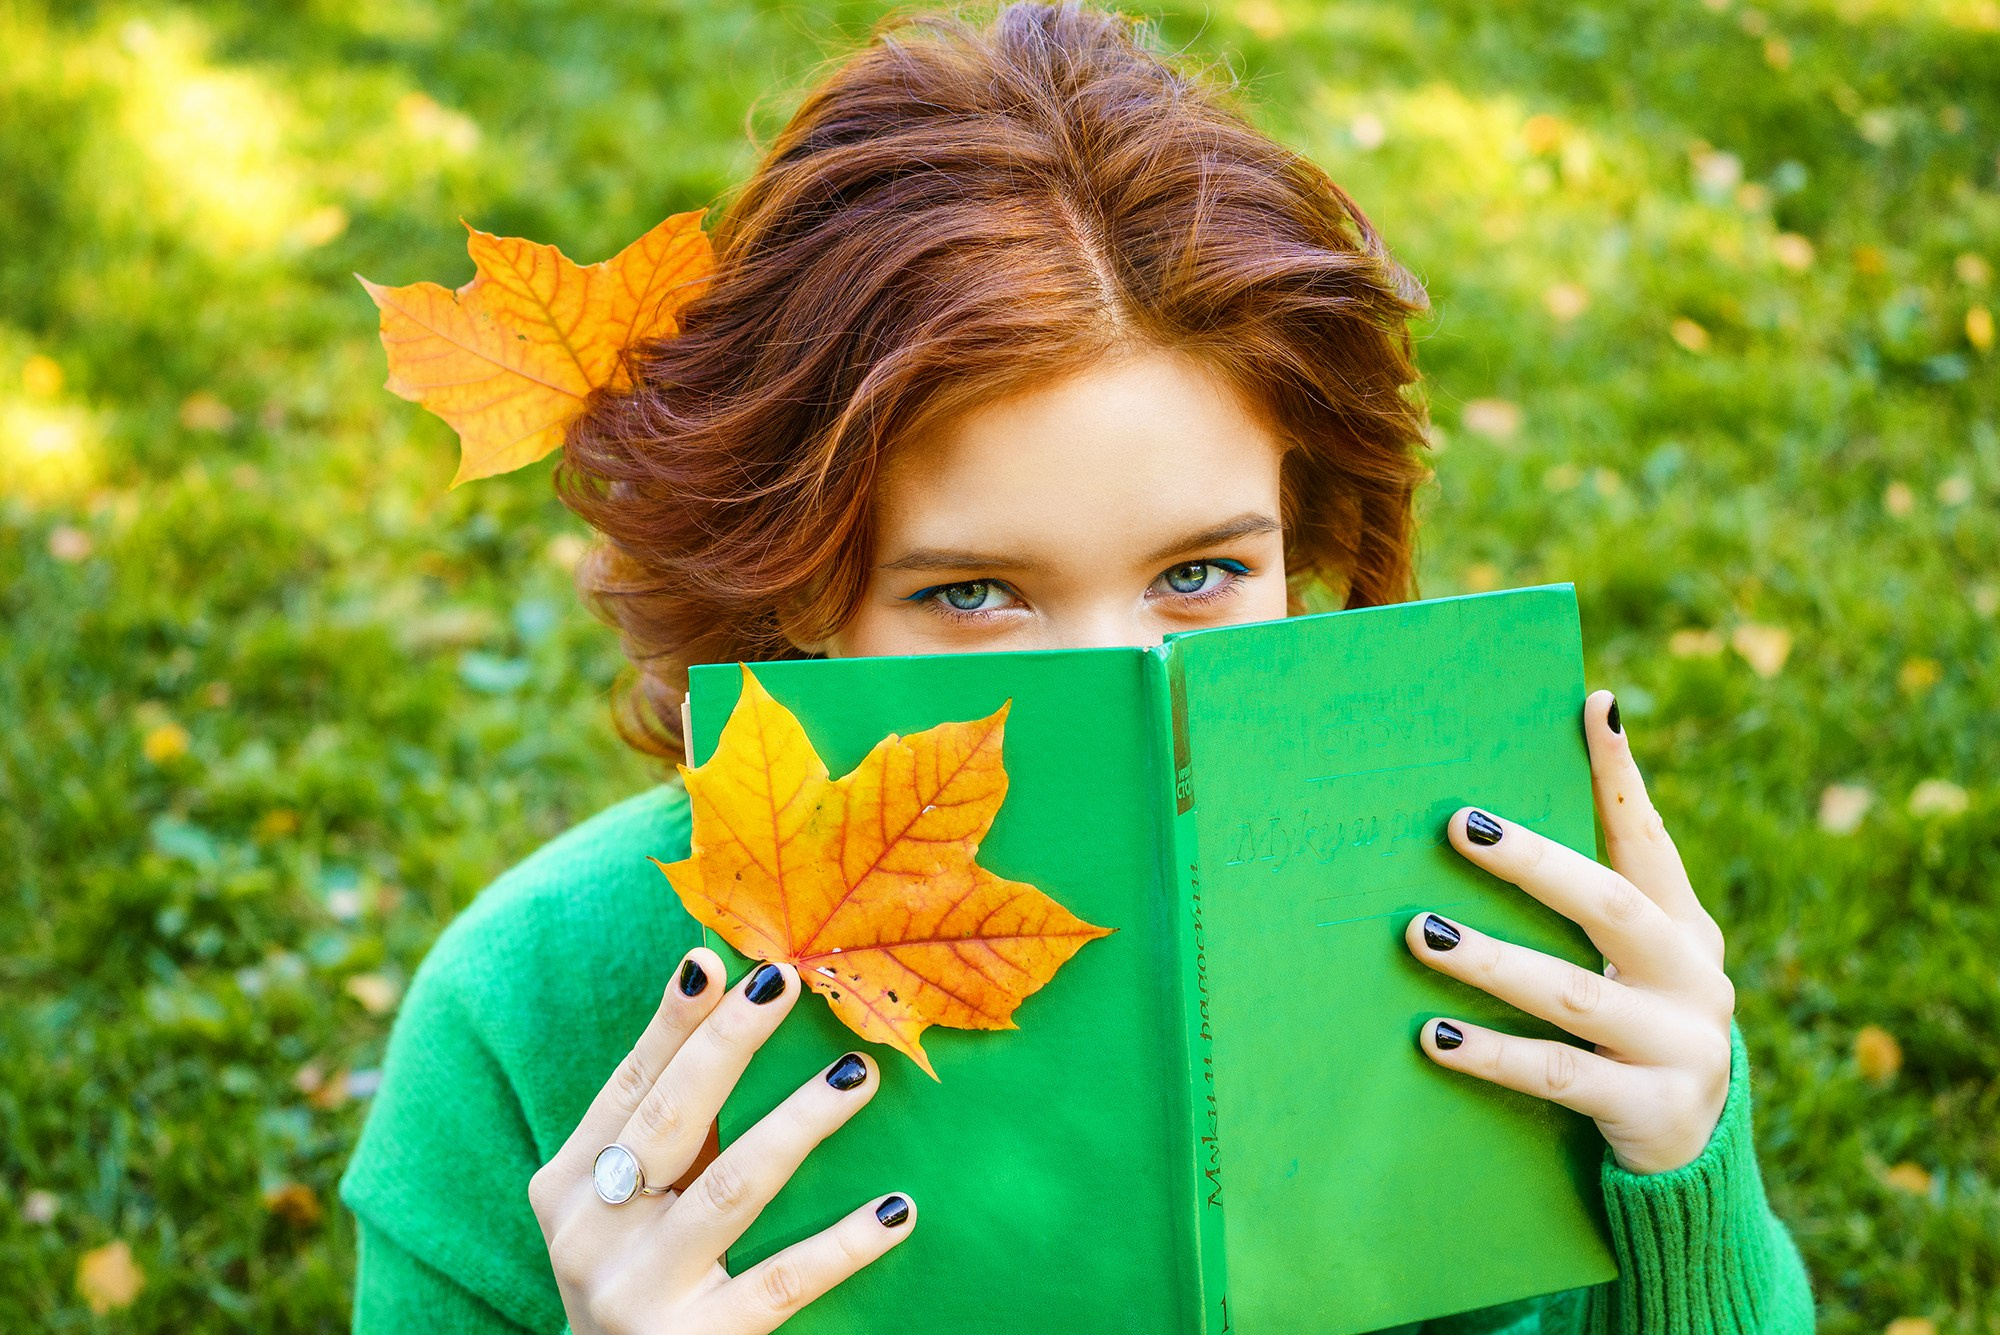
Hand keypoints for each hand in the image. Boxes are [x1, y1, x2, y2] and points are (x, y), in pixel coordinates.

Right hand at [528, 949, 914, 1333]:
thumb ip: (667, 1126)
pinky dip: (843, 1243)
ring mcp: (640, 1294)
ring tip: (858, 1075)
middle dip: (729, 1043)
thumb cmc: (640, 1271)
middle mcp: (591, 1236)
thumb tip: (725, 996)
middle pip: (671, 1118)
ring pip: (732, 1190)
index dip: (672, 1022)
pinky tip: (896, 1208)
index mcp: (568, 1186)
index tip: (715, 959)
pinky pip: (784, 1282)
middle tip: (788, 980)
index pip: (629, 1085)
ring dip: (800, 1123)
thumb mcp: (625, 1203)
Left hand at [1402, 690, 1734, 1173]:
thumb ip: (1592, 893)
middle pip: (1611, 905)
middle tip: (1459, 824)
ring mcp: (1679, 1046)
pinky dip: (1492, 1053)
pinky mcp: (1651, 1109)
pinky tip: (1433, 1035)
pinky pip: (1557, 1076)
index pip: (1648, 839)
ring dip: (1493, 961)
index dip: (1620, 776)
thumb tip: (1510, 800)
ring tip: (1422, 932)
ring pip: (1573, 995)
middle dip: (1536, 862)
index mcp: (1683, 926)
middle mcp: (1692, 978)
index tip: (1593, 708)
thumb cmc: (1633, 1030)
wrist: (1693, 1159)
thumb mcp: (1630, 963)